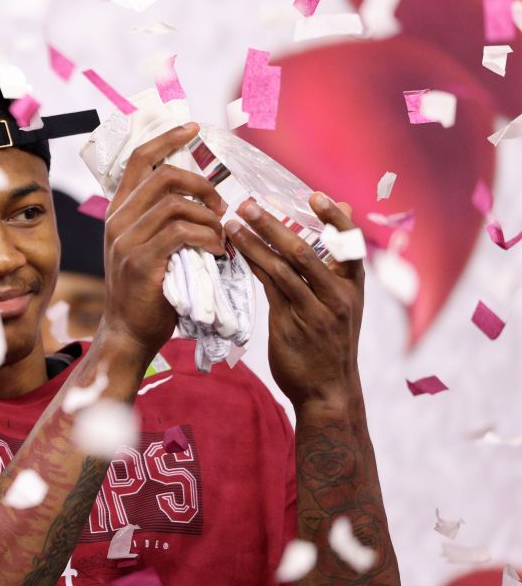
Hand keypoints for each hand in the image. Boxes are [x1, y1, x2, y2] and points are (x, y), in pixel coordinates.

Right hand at [98, 124, 227, 364]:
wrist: (129, 331)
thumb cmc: (147, 291)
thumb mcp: (147, 247)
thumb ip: (161, 219)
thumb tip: (200, 195)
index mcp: (119, 212)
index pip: (140, 159)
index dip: (168, 139)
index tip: (193, 128)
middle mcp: (118, 221)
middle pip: (164, 176)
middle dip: (202, 183)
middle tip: (220, 204)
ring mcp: (126, 240)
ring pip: (177, 204)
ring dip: (209, 217)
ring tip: (221, 236)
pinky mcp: (141, 261)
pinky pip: (182, 233)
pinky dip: (208, 238)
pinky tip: (217, 251)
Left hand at [224, 193, 362, 408]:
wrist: (328, 391)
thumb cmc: (330, 341)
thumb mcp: (342, 304)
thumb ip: (335, 266)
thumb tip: (332, 222)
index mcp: (353, 285)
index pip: (350, 243)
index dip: (335, 218)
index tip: (317, 195)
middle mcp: (337, 295)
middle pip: (305, 249)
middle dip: (274, 223)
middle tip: (249, 203)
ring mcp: (314, 310)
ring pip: (282, 266)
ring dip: (254, 241)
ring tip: (232, 221)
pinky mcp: (290, 323)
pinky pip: (269, 286)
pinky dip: (252, 264)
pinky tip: (237, 249)